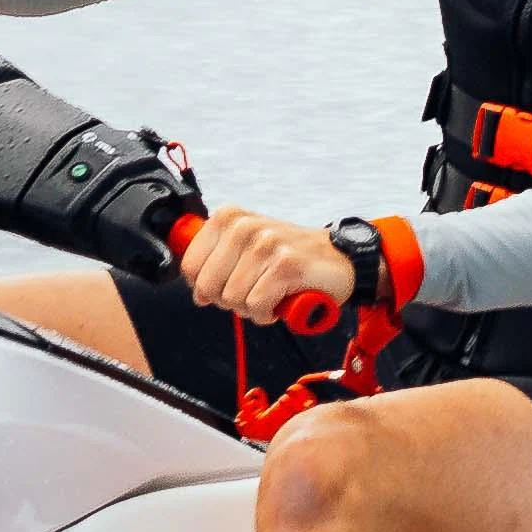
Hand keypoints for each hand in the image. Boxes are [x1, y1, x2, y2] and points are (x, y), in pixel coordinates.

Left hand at [175, 206, 355, 326]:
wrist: (341, 259)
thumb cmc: (293, 256)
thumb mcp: (249, 246)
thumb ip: (218, 260)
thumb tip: (196, 290)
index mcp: (230, 218)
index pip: (190, 266)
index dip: (205, 287)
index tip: (226, 286)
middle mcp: (245, 226)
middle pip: (208, 287)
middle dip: (229, 300)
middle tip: (254, 291)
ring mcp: (266, 244)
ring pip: (233, 299)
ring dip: (252, 307)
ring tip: (272, 293)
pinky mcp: (286, 265)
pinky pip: (257, 306)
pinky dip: (268, 313)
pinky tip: (281, 301)